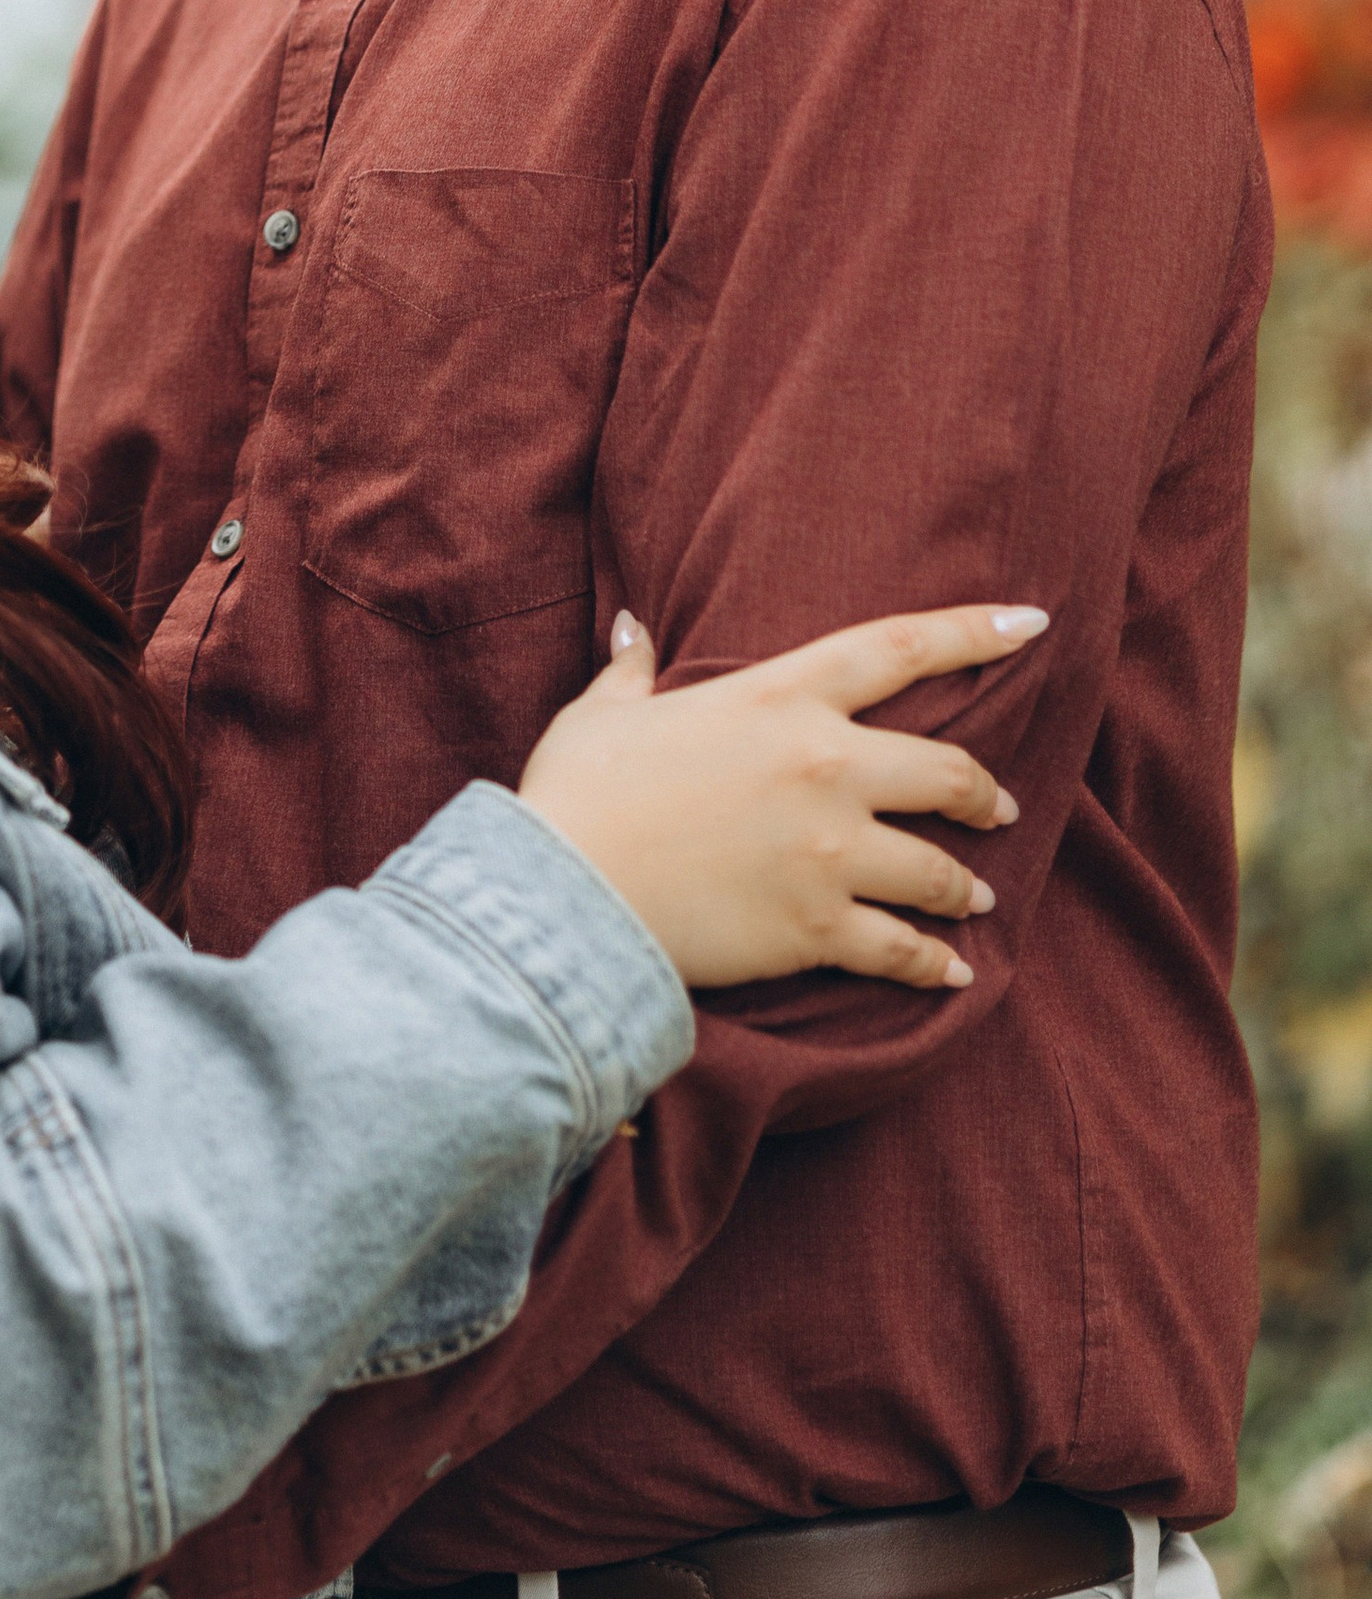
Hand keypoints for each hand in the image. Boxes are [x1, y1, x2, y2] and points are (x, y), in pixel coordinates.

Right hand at [517, 601, 1042, 990]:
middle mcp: (824, 768)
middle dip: (982, 792)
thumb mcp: (604, 714)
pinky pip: (904, 950)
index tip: (1030, 625)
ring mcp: (830, 853)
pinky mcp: (819, 928)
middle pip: (947, 772)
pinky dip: (934, 965)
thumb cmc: (579, 794)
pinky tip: (951, 972)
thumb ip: (632, 671)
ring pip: (938, 870)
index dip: (973, 631)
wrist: (566, 894)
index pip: (897, 650)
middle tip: (996, 807)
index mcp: (779, 698)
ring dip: (966, 884)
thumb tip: (632, 628)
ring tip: (976, 895)